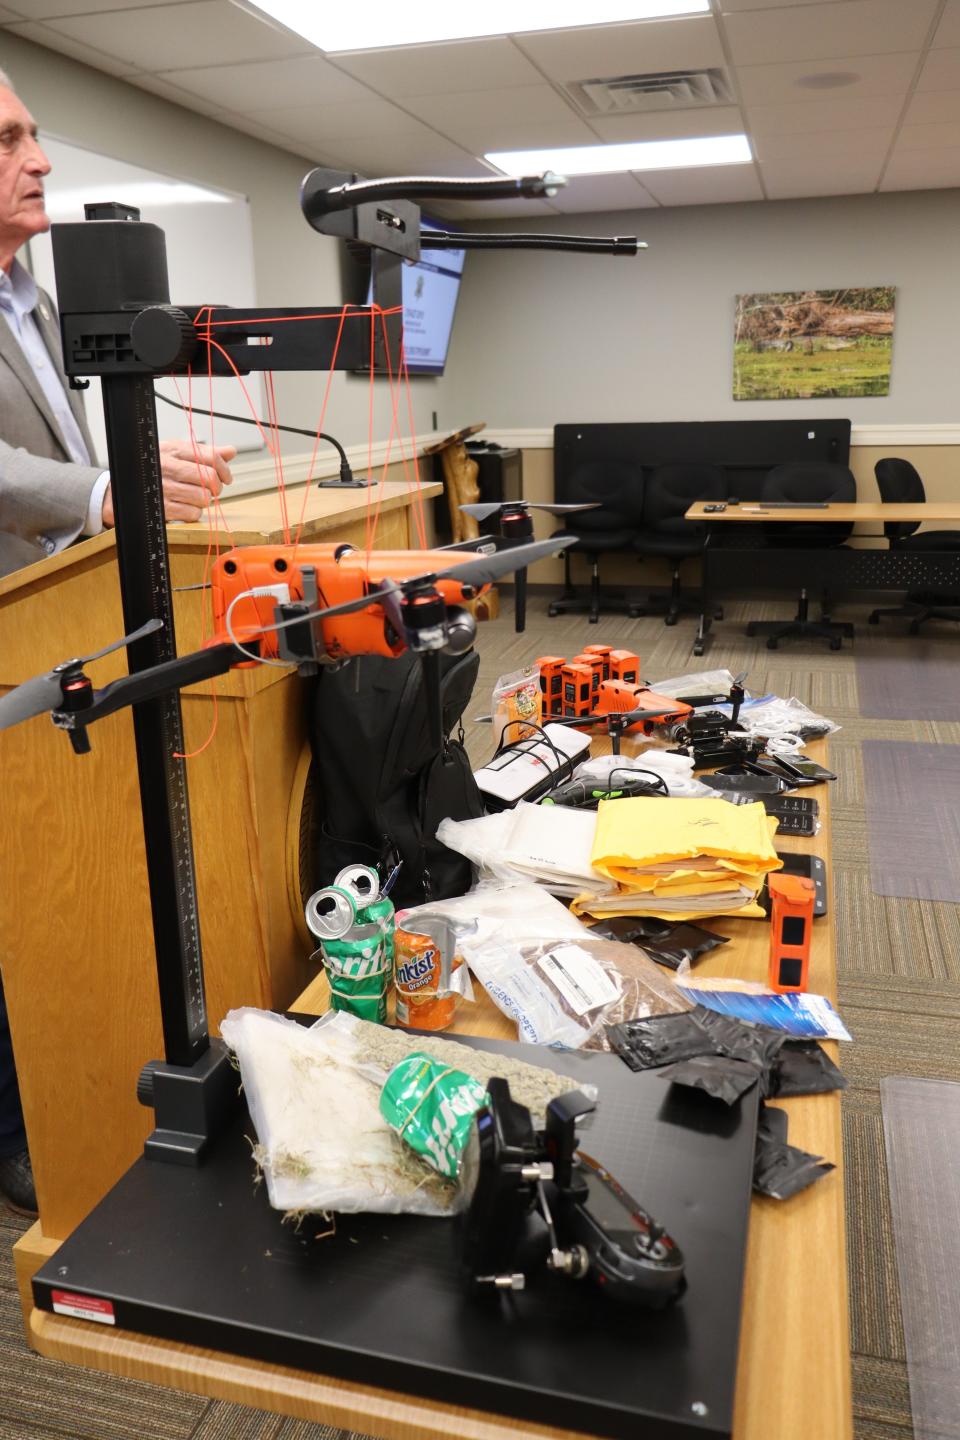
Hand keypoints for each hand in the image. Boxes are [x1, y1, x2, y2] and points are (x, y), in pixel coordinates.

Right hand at [101, 441, 236, 526]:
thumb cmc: (152, 469)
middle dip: (216, 487)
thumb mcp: (175, 453)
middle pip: (210, 479)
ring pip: (203, 498)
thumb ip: (205, 452)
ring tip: (193, 497)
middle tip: (211, 490)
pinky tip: (184, 506)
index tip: (226, 477)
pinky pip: (193, 513)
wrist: (119, 489)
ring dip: (203, 501)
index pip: (211, 457)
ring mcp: (165, 488)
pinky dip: (193, 513)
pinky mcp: (163, 507)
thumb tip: (231, 451)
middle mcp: (169, 467)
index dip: (225, 469)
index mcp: (174, 450)